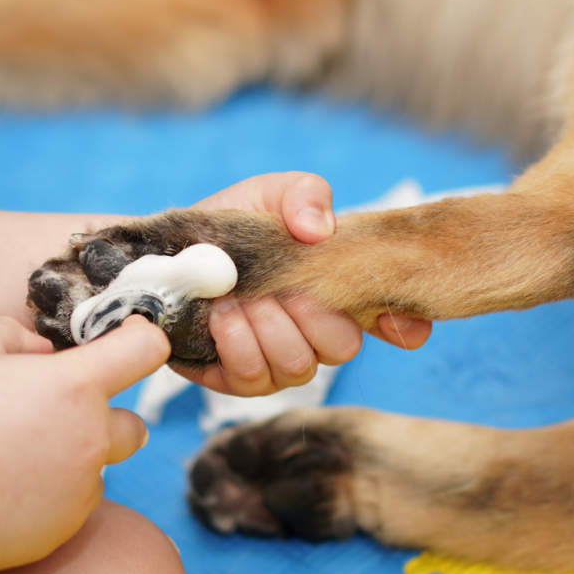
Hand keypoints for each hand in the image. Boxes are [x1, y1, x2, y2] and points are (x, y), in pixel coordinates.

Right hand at [0, 316, 169, 573]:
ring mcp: (83, 486)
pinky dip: (53, 495)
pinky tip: (9, 489)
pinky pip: (73, 503)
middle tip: (60, 418)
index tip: (130, 335)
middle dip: (106, 418)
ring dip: (74, 459)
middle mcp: (93, 436)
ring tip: (17, 458)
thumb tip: (43, 350)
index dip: (143, 337)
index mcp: (77, 386)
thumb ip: (17, 336)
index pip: (147, 349)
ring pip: (98, 467)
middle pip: (133, 424)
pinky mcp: (66, 526)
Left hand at [189, 172, 431, 395]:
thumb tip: (318, 229)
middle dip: (307, 312)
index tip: (388, 319)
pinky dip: (237, 342)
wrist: (169, 253)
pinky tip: (221, 314)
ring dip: (265, 325)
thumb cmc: (231, 225)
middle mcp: (322, 333)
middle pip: (344, 346)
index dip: (404, 325)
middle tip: (275, 285)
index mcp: (343, 291)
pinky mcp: (244, 380)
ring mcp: (285, 361)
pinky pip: (255, 378)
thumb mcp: (269, 193)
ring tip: (235, 295)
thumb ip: (304, 195)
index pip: (399, 321)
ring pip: (300, 365)